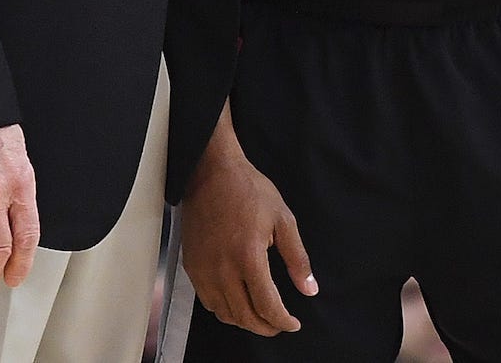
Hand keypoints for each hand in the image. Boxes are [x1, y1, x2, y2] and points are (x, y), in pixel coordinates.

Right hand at [182, 141, 314, 335]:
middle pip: (244, 317)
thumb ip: (297, 259)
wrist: (210, 172)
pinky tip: (236, 301)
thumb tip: (309, 289)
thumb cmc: (248, 190)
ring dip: (244, 321)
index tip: (292, 323)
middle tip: (279, 325)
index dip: (283, 321)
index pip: (266, 306)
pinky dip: (224, 309)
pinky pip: (207, 301)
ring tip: (260, 316)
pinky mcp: (192, 265)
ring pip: (224, 313)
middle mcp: (223, 269)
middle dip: (265, 328)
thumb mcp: (283, 219)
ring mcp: (204, 269)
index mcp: (249, 257)